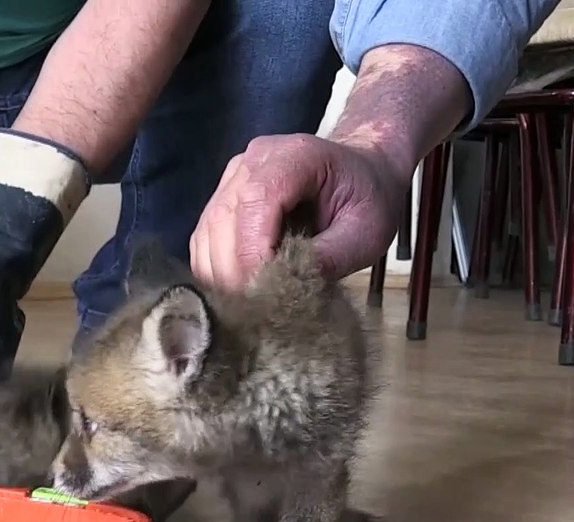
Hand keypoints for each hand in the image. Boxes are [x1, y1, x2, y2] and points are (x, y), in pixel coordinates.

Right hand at [189, 133, 410, 290]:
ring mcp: (233, 178)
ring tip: (247, 306)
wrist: (362, 173)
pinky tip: (237, 292)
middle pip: (222, 219)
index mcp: (295, 157)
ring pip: (206, 232)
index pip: (256, 201)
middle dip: (233, 272)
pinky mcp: (222, 198)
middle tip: (255, 312)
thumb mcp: (366, 232)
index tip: (264, 292)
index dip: (252, 251)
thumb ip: (329, 257)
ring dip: (219, 275)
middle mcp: (254, 160)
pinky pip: (205, 239)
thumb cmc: (368, 200)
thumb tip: (285, 288)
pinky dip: (215, 270)